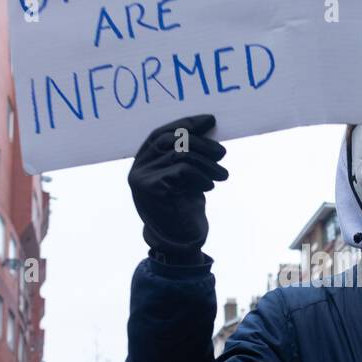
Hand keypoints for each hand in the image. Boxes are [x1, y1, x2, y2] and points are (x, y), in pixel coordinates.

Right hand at [128, 115, 227, 263]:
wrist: (179, 241)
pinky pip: (181, 171)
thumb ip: (188, 152)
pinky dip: (200, 176)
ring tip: (223, 175)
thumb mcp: (187, 175)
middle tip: (223, 153)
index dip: (186, 123)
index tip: (210, 120)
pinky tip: (209, 186)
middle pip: (171, 139)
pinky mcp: (150, 189)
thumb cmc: (185, 206)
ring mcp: (141, 178)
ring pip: (179, 154)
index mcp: (144, 159)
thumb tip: (208, 125)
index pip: (162, 132)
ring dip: (207, 162)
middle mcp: (138, 166)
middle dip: (201, 143)